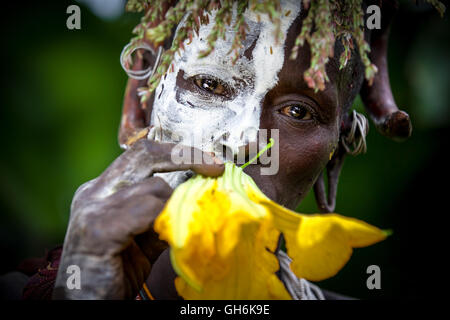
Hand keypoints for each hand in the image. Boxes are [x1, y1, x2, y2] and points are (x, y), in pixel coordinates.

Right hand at [52, 139, 223, 298]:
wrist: (84, 304)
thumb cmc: (115, 273)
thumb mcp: (142, 239)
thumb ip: (161, 216)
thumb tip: (196, 198)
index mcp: (103, 190)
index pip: (142, 155)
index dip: (179, 153)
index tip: (210, 161)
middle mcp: (94, 191)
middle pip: (144, 154)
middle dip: (186, 156)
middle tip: (216, 167)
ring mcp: (93, 207)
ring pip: (153, 187)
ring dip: (175, 207)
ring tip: (175, 231)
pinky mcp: (99, 228)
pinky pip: (147, 210)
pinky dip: (164, 221)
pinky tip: (166, 237)